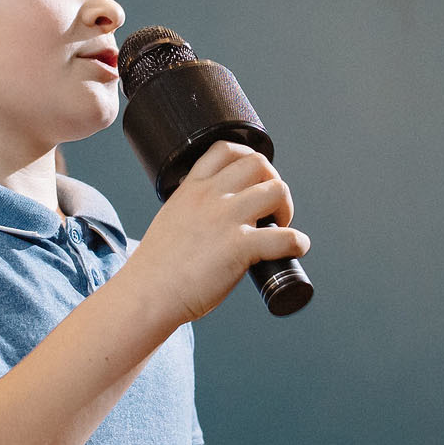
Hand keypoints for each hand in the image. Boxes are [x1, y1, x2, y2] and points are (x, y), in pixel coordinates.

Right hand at [124, 142, 308, 325]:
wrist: (146, 295)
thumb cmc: (156, 269)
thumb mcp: (170, 221)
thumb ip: (192, 212)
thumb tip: (212, 224)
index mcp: (191, 188)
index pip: (225, 149)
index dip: (248, 160)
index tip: (254, 181)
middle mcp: (210, 196)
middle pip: (258, 163)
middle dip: (272, 181)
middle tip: (271, 208)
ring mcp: (226, 219)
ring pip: (277, 190)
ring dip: (287, 207)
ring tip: (280, 226)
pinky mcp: (239, 246)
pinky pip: (285, 237)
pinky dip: (297, 242)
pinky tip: (294, 249)